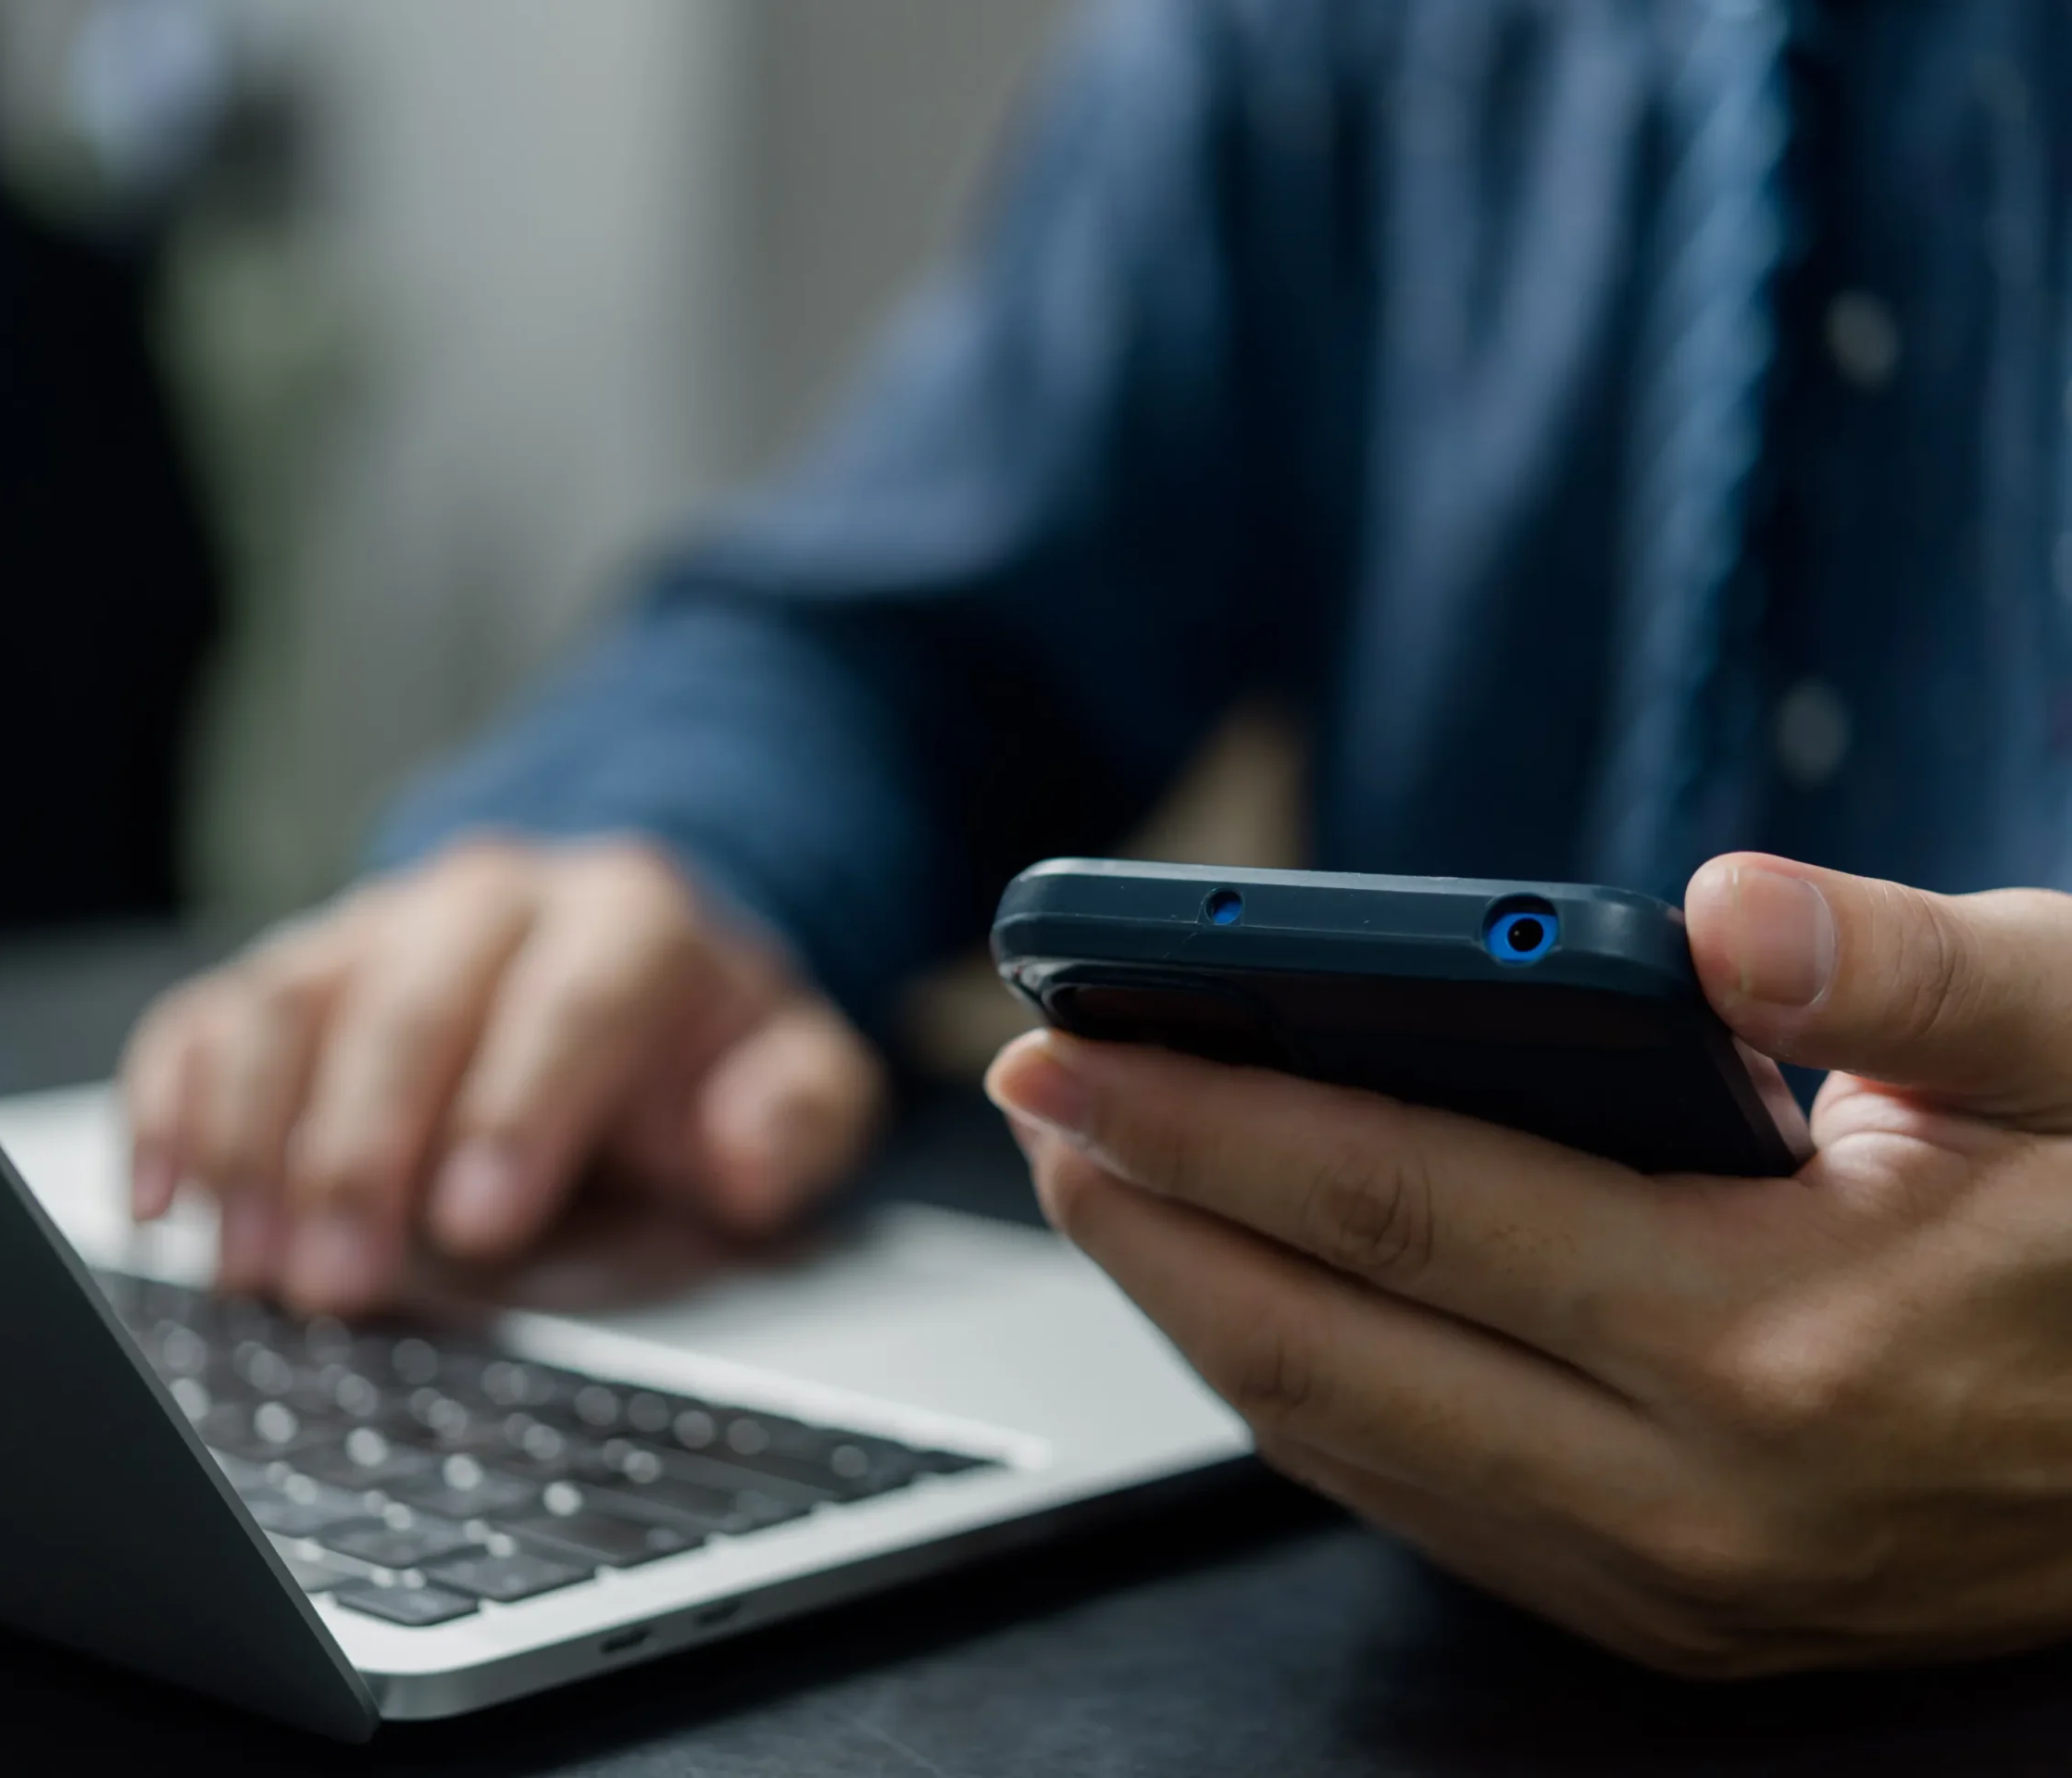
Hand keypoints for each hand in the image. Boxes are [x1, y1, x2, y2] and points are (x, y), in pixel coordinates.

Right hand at [119, 837, 884, 1314]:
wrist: (628, 968)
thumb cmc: (700, 1050)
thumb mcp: (799, 1078)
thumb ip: (800, 1113)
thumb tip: (745, 1150)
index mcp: (629, 917)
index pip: (570, 1000)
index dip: (519, 1107)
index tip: (480, 1221)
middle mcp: (489, 901)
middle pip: (409, 1004)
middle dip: (365, 1150)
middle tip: (342, 1283)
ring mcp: (376, 927)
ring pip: (292, 1006)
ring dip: (258, 1143)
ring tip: (253, 1271)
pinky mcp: (293, 973)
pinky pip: (207, 1017)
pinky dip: (170, 1104)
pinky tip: (163, 1200)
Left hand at [987, 854, 2071, 1675]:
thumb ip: (1916, 970)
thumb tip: (1725, 909)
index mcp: (1782, 1337)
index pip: (1403, 1203)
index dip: (1206, 1116)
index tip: (1063, 1046)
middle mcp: (1700, 1496)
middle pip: (1323, 1346)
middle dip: (1141, 1217)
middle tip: (1026, 1103)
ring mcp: (1677, 1582)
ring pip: (1345, 1446)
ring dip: (1192, 1310)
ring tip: (1099, 1184)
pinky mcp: (1675, 1613)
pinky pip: (1420, 1504)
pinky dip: (1297, 1392)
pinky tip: (1242, 1299)